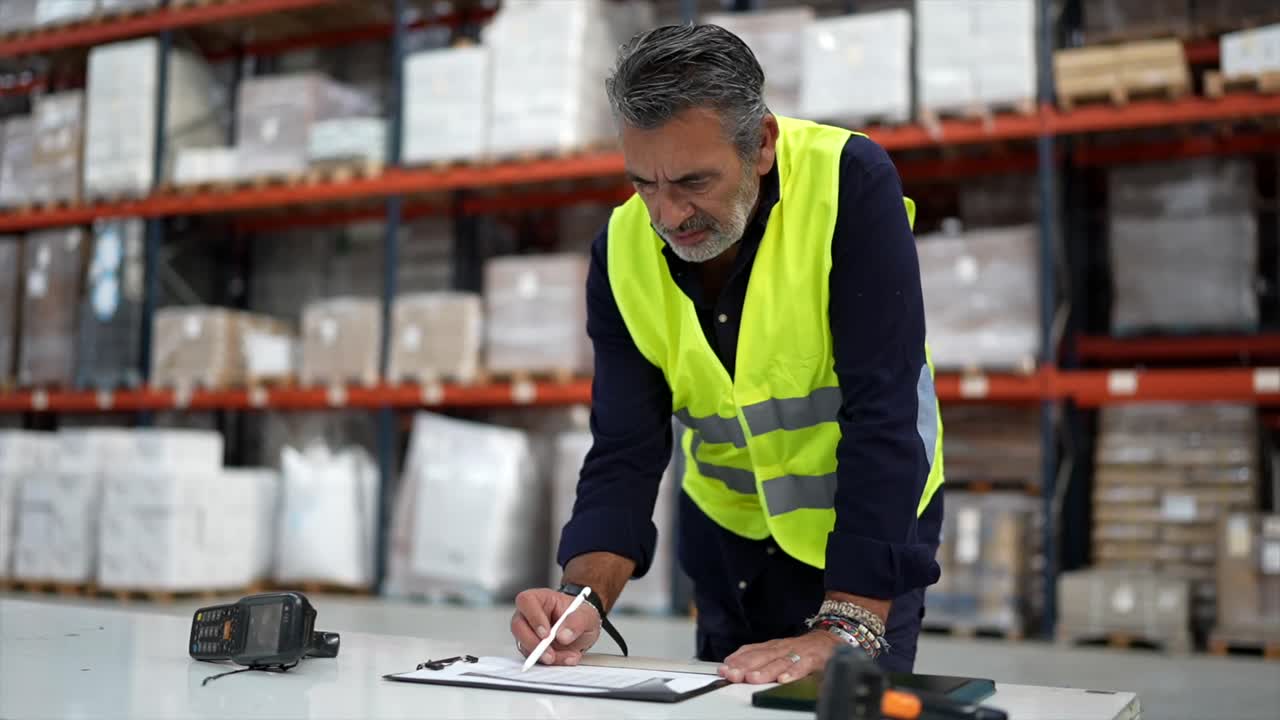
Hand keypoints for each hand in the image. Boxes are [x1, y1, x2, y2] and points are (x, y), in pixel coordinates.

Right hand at [510, 588, 601, 666]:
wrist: (582, 630)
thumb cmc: (580, 616)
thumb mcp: (587, 615)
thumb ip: (577, 622)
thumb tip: (563, 635)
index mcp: (540, 599)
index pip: (527, 602)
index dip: (534, 618)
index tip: (546, 634)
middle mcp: (529, 615)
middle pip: (518, 626)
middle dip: (533, 644)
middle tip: (550, 654)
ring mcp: (528, 633)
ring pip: (524, 646)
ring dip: (545, 656)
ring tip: (567, 656)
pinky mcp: (531, 649)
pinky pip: (535, 658)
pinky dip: (552, 661)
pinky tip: (566, 658)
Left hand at [718, 630, 844, 684]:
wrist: (830, 639)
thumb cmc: (801, 649)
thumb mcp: (777, 650)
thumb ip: (757, 656)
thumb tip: (731, 665)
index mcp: (772, 647)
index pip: (751, 652)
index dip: (737, 660)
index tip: (724, 668)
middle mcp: (782, 648)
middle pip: (762, 657)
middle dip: (746, 666)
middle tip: (733, 674)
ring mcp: (798, 652)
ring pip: (779, 662)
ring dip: (766, 671)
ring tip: (753, 678)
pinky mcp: (814, 659)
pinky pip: (803, 666)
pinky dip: (793, 672)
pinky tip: (784, 679)